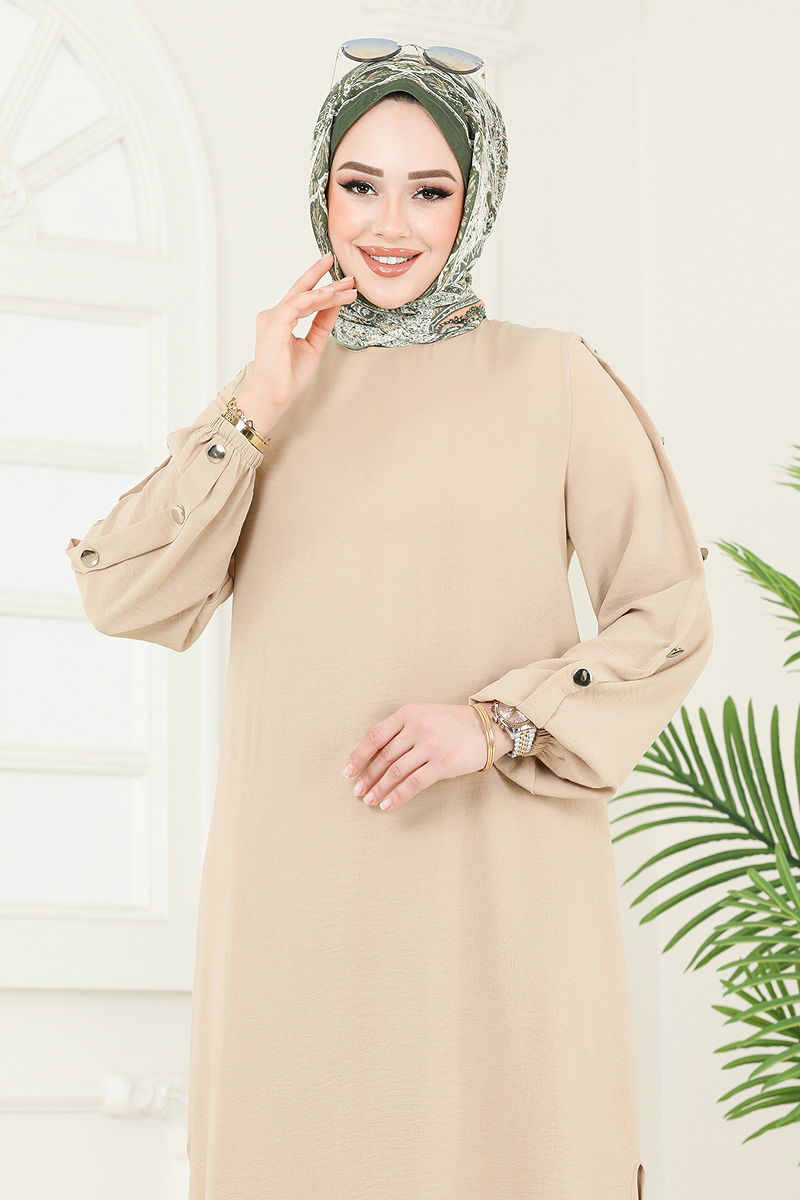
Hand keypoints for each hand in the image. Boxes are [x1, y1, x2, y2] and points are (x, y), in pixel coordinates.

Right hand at [233, 250, 357, 434]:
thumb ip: (322, 323)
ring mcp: (272, 319)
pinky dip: (315, 298)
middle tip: (348, 274)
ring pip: (303, 296)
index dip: (323, 286)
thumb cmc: (288, 376)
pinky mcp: (274, 325)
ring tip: (347, 287)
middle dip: (324, 277)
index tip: (344, 282)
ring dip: (327, 290)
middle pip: (302, 290)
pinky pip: (297, 305)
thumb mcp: (313, 344)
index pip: (303, 296)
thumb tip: (335, 304)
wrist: (274, 396)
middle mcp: (273, 315)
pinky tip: (331, 295)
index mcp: (281, 320)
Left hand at [341, 702, 512, 811]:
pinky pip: (413, 783)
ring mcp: (430, 745)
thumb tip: (374, 755)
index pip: (375, 735)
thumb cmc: (453, 723)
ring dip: (379, 788)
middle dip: (367, 776)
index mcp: (408, 713)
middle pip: (383, 756)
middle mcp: (417, 727)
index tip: (348, 771)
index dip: (359, 755)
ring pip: (395, 771)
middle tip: (357, 791)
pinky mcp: (443, 763)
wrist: (488, 727)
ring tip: (369, 800)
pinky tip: (387, 804)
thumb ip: (401, 729)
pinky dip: (397, 796)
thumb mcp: (424, 714)